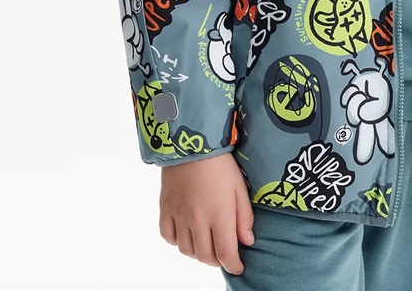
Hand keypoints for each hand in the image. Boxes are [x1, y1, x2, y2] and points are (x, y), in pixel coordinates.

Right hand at [159, 152, 253, 273]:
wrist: (192, 143)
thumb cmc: (221, 164)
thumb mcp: (239, 187)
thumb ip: (244, 217)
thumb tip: (247, 242)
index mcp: (219, 214)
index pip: (225, 254)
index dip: (233, 265)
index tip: (238, 267)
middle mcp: (197, 219)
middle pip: (205, 256)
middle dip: (217, 260)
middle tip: (223, 253)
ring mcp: (178, 215)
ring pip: (186, 250)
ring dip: (198, 252)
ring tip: (207, 242)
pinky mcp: (165, 209)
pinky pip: (168, 237)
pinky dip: (178, 241)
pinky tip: (187, 233)